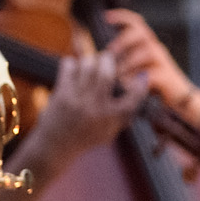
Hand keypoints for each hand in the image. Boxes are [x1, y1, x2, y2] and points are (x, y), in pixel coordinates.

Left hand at [25, 49, 141, 162]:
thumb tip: (136, 96)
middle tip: (108, 56)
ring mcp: (77, 99)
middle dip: (109, 60)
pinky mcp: (61, 93)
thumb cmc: (85, 137)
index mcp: (110, 118)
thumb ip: (122, 116)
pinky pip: (68, 68)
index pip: (132, 100)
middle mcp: (95, 107)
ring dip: (90, 60)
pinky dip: (72, 63)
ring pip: (87, 67)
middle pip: (106, 75)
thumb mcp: (109, 131)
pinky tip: (73, 66)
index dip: (140, 86)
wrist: (56, 144)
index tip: (143, 76)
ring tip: (91, 61)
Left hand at [99, 9, 199, 124]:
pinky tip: (126, 86)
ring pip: (146, 52)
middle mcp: (155, 48)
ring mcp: (163, 61)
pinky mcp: (167, 76)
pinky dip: (137, 79)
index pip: (136, 22)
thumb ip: (119, 58)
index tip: (105, 17)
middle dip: (123, 40)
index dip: (122, 17)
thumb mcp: (133, 66)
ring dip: (128, 63)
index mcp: (146, 43)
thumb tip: (95, 55)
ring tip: (116, 74)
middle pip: (141, 32)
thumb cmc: (149, 80)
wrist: (177, 97)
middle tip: (110, 51)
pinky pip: (151, 74)